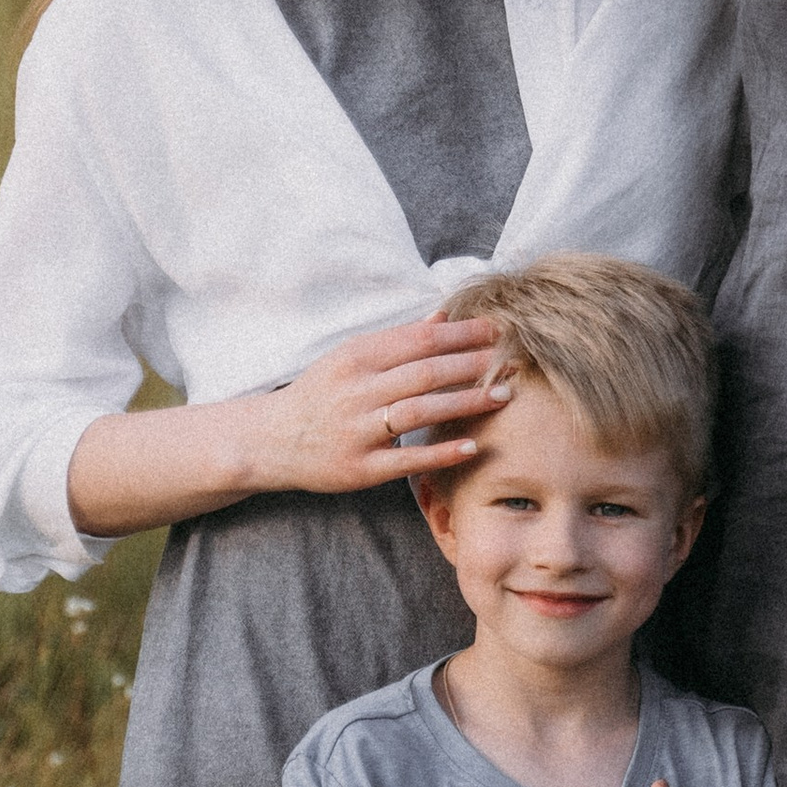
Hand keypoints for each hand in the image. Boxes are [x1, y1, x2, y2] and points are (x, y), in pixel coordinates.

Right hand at [251, 313, 509, 498]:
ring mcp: (357, 430)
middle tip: (515, 360)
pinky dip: (441, 452)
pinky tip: (472, 446)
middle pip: (426, 372)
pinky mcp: (360, 468)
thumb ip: (398, 341)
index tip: (499, 329)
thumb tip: (444, 318)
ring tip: (504, 396)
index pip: (420, 340)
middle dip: (474, 364)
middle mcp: (357, 391)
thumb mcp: (350, 358)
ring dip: (466, 402)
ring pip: (420, 411)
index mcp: (357, 357)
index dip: (463, 334)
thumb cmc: (320, 394)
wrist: (272, 441)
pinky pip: (407, 459)